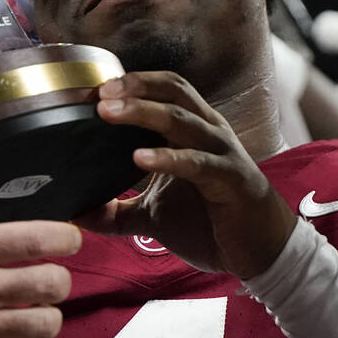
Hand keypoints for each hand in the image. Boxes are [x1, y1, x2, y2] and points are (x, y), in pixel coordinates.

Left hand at [77, 72, 296, 278]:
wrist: (261, 254)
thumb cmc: (210, 224)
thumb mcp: (153, 217)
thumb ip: (116, 213)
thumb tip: (76, 214)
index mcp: (192, 131)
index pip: (162, 91)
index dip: (129, 84)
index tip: (91, 89)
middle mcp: (208, 132)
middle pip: (172, 91)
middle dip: (135, 86)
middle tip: (100, 92)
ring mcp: (221, 153)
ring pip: (182, 119)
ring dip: (144, 111)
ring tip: (110, 112)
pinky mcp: (230, 180)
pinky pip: (197, 162)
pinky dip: (168, 157)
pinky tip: (141, 157)